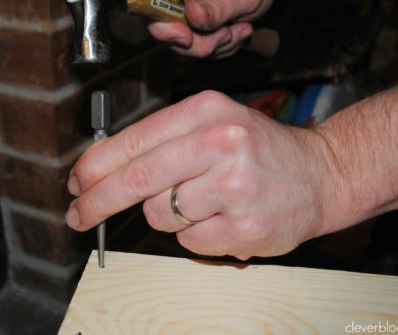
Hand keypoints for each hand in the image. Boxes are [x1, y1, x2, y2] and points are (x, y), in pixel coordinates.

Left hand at [66, 91, 339, 259]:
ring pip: (161, 215)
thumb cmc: (260, 152)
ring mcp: (234, 187)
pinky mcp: (244, 228)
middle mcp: (221, 143)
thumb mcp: (215, 124)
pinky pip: (189, 241)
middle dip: (98, 202)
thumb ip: (165, 142)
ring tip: (204, 203)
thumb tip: (106, 172)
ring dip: (168, 215)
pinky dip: (195, 235)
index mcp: (207, 111)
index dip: (96, 166)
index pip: (134, 141)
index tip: (77, 183)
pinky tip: (222, 220)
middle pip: (137, 179)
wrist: (321, 175)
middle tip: (79, 215)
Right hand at [149, 0, 273, 57]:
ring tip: (242, 29)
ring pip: (188, 46)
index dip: (165, 28)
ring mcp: (186, 15)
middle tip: (228, 33)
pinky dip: (223, 46)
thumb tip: (193, 15)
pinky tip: (240, 32)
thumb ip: (216, 7)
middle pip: (169, 35)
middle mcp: (176, 2)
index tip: (187, 37)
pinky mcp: (199, 28)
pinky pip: (203, 48)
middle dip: (202, 43)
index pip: (151, 9)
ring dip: (218, 46)